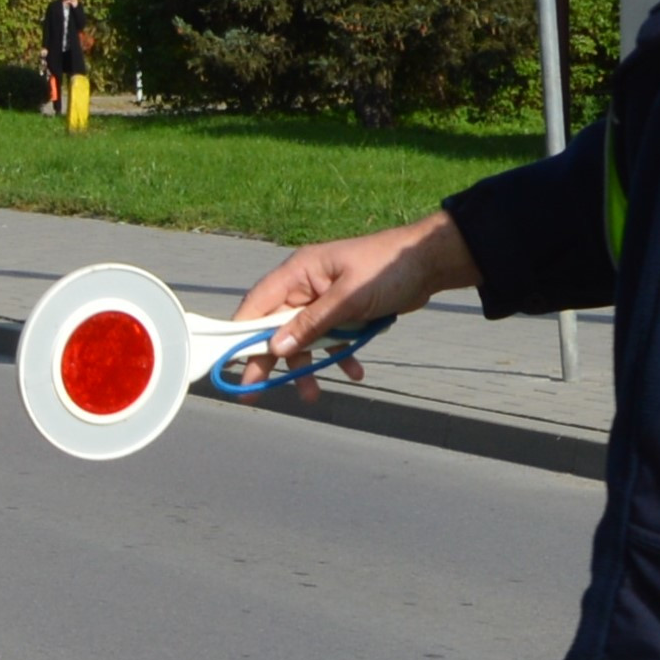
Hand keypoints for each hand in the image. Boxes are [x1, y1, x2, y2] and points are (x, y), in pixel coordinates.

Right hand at [229, 211, 479, 388]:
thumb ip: (312, 324)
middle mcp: (305, 286)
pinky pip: (331, 338)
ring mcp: (324, 300)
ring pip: (304, 339)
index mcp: (298, 272)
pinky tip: (356, 372)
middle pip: (277, 327)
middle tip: (253, 393)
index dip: (241, 333)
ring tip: (313, 396)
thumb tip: (276, 348)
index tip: (230, 363)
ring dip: (309, 366)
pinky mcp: (343, 312)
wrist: (429, 263)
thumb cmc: (386, 270)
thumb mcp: (348, 299)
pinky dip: (340, 356)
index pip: (258, 304)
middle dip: (269, 360)